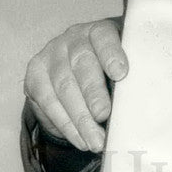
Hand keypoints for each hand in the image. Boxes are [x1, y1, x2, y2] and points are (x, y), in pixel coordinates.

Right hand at [23, 19, 126, 151]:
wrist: (75, 71)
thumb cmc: (107, 70)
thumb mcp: (119, 68)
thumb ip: (126, 80)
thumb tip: (137, 107)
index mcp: (98, 31)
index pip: (103, 37)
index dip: (111, 54)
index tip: (121, 74)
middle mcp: (73, 38)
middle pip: (82, 64)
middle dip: (93, 93)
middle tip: (104, 116)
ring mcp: (51, 55)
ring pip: (64, 87)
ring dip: (80, 118)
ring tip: (95, 141)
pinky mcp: (35, 75)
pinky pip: (48, 102)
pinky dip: (65, 124)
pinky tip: (80, 139)